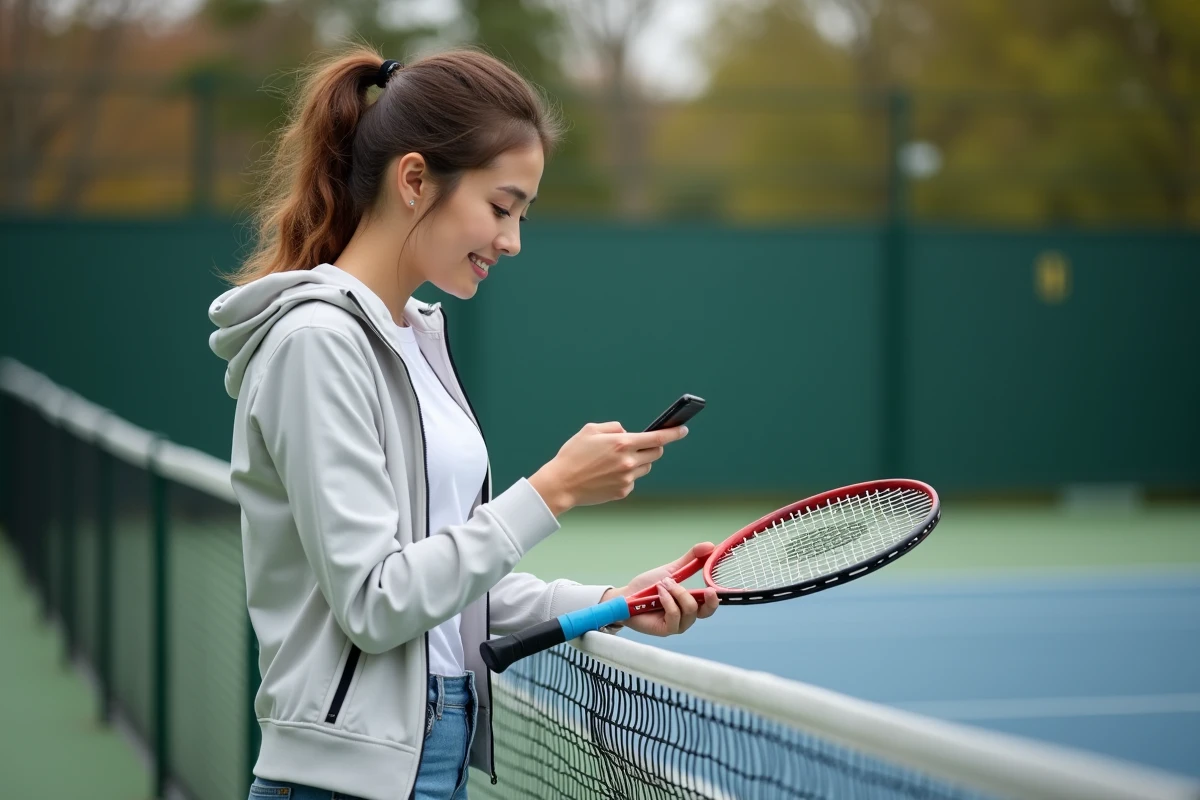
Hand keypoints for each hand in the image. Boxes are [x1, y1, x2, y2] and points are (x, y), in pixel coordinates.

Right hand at [529, 422, 688, 515]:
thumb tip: (628, 433)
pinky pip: (633, 481)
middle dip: (654, 447)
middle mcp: (628, 462)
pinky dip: (627, 476)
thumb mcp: (590, 430)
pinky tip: (608, 475)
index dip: (673, 433)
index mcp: (622, 443)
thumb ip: (614, 428)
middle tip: (644, 444)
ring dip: (639, 461)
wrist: (561, 484)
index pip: (657, 438)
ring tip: (617, 461)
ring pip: (645, 467)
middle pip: (656, 453)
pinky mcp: (622, 492)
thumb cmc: (573, 454)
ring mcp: (626, 479)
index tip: (683, 429)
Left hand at [600, 542, 719, 636]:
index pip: (711, 604)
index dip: (716, 596)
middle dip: (707, 599)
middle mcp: (687, 615)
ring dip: (677, 592)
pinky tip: (658, 593)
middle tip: (706, 589)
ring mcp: (678, 624)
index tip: (714, 584)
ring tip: (663, 585)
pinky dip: (667, 600)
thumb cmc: (648, 586)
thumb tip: (711, 545)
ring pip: (690, 609)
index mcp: (691, 602)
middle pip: (707, 611)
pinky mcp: (667, 629)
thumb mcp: (672, 570)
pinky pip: (675, 615)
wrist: (627, 596)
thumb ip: (691, 558)